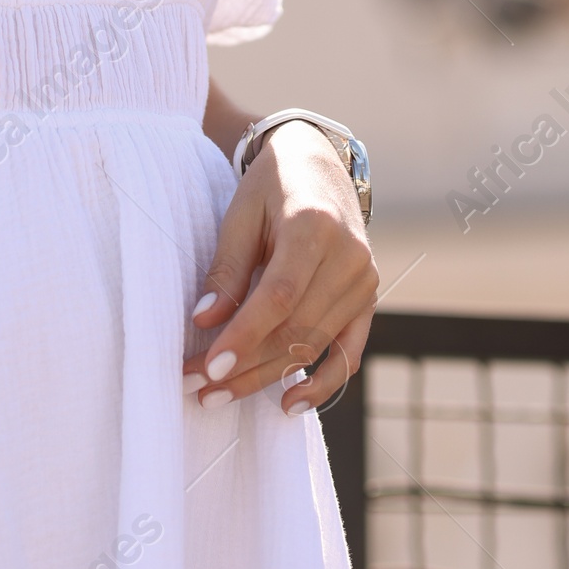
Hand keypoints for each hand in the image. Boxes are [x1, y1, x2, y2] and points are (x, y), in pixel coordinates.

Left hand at [184, 121, 377, 414]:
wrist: (318, 165)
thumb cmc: (271, 187)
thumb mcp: (240, 214)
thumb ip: (226, 269)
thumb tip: (204, 322)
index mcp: (314, 226)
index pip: (279, 296)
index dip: (244, 336)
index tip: (208, 368)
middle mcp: (348, 257)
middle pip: (296, 329)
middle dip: (245, 367)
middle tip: (199, 390)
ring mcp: (364, 281)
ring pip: (314, 345)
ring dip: (267, 377)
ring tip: (221, 396)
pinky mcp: (368, 300)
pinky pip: (349, 353)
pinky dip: (322, 383)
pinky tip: (289, 402)